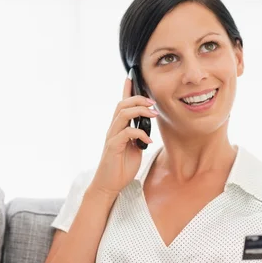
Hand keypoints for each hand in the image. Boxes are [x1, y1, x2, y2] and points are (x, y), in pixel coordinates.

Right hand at [91, 75, 158, 196]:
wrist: (109, 185)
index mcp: (118, 128)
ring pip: (122, 114)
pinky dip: (140, 134)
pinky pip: (126, 133)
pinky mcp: (113, 147)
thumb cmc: (121, 167)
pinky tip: (148, 142)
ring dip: (140, 111)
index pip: (121, 104)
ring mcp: (112, 137)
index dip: (126, 90)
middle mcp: (113, 129)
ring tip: (152, 115)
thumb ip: (138, 136)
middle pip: (122, 104)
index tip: (131, 77)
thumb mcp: (134, 148)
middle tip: (153, 103)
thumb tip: (146, 127)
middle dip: (138, 99)